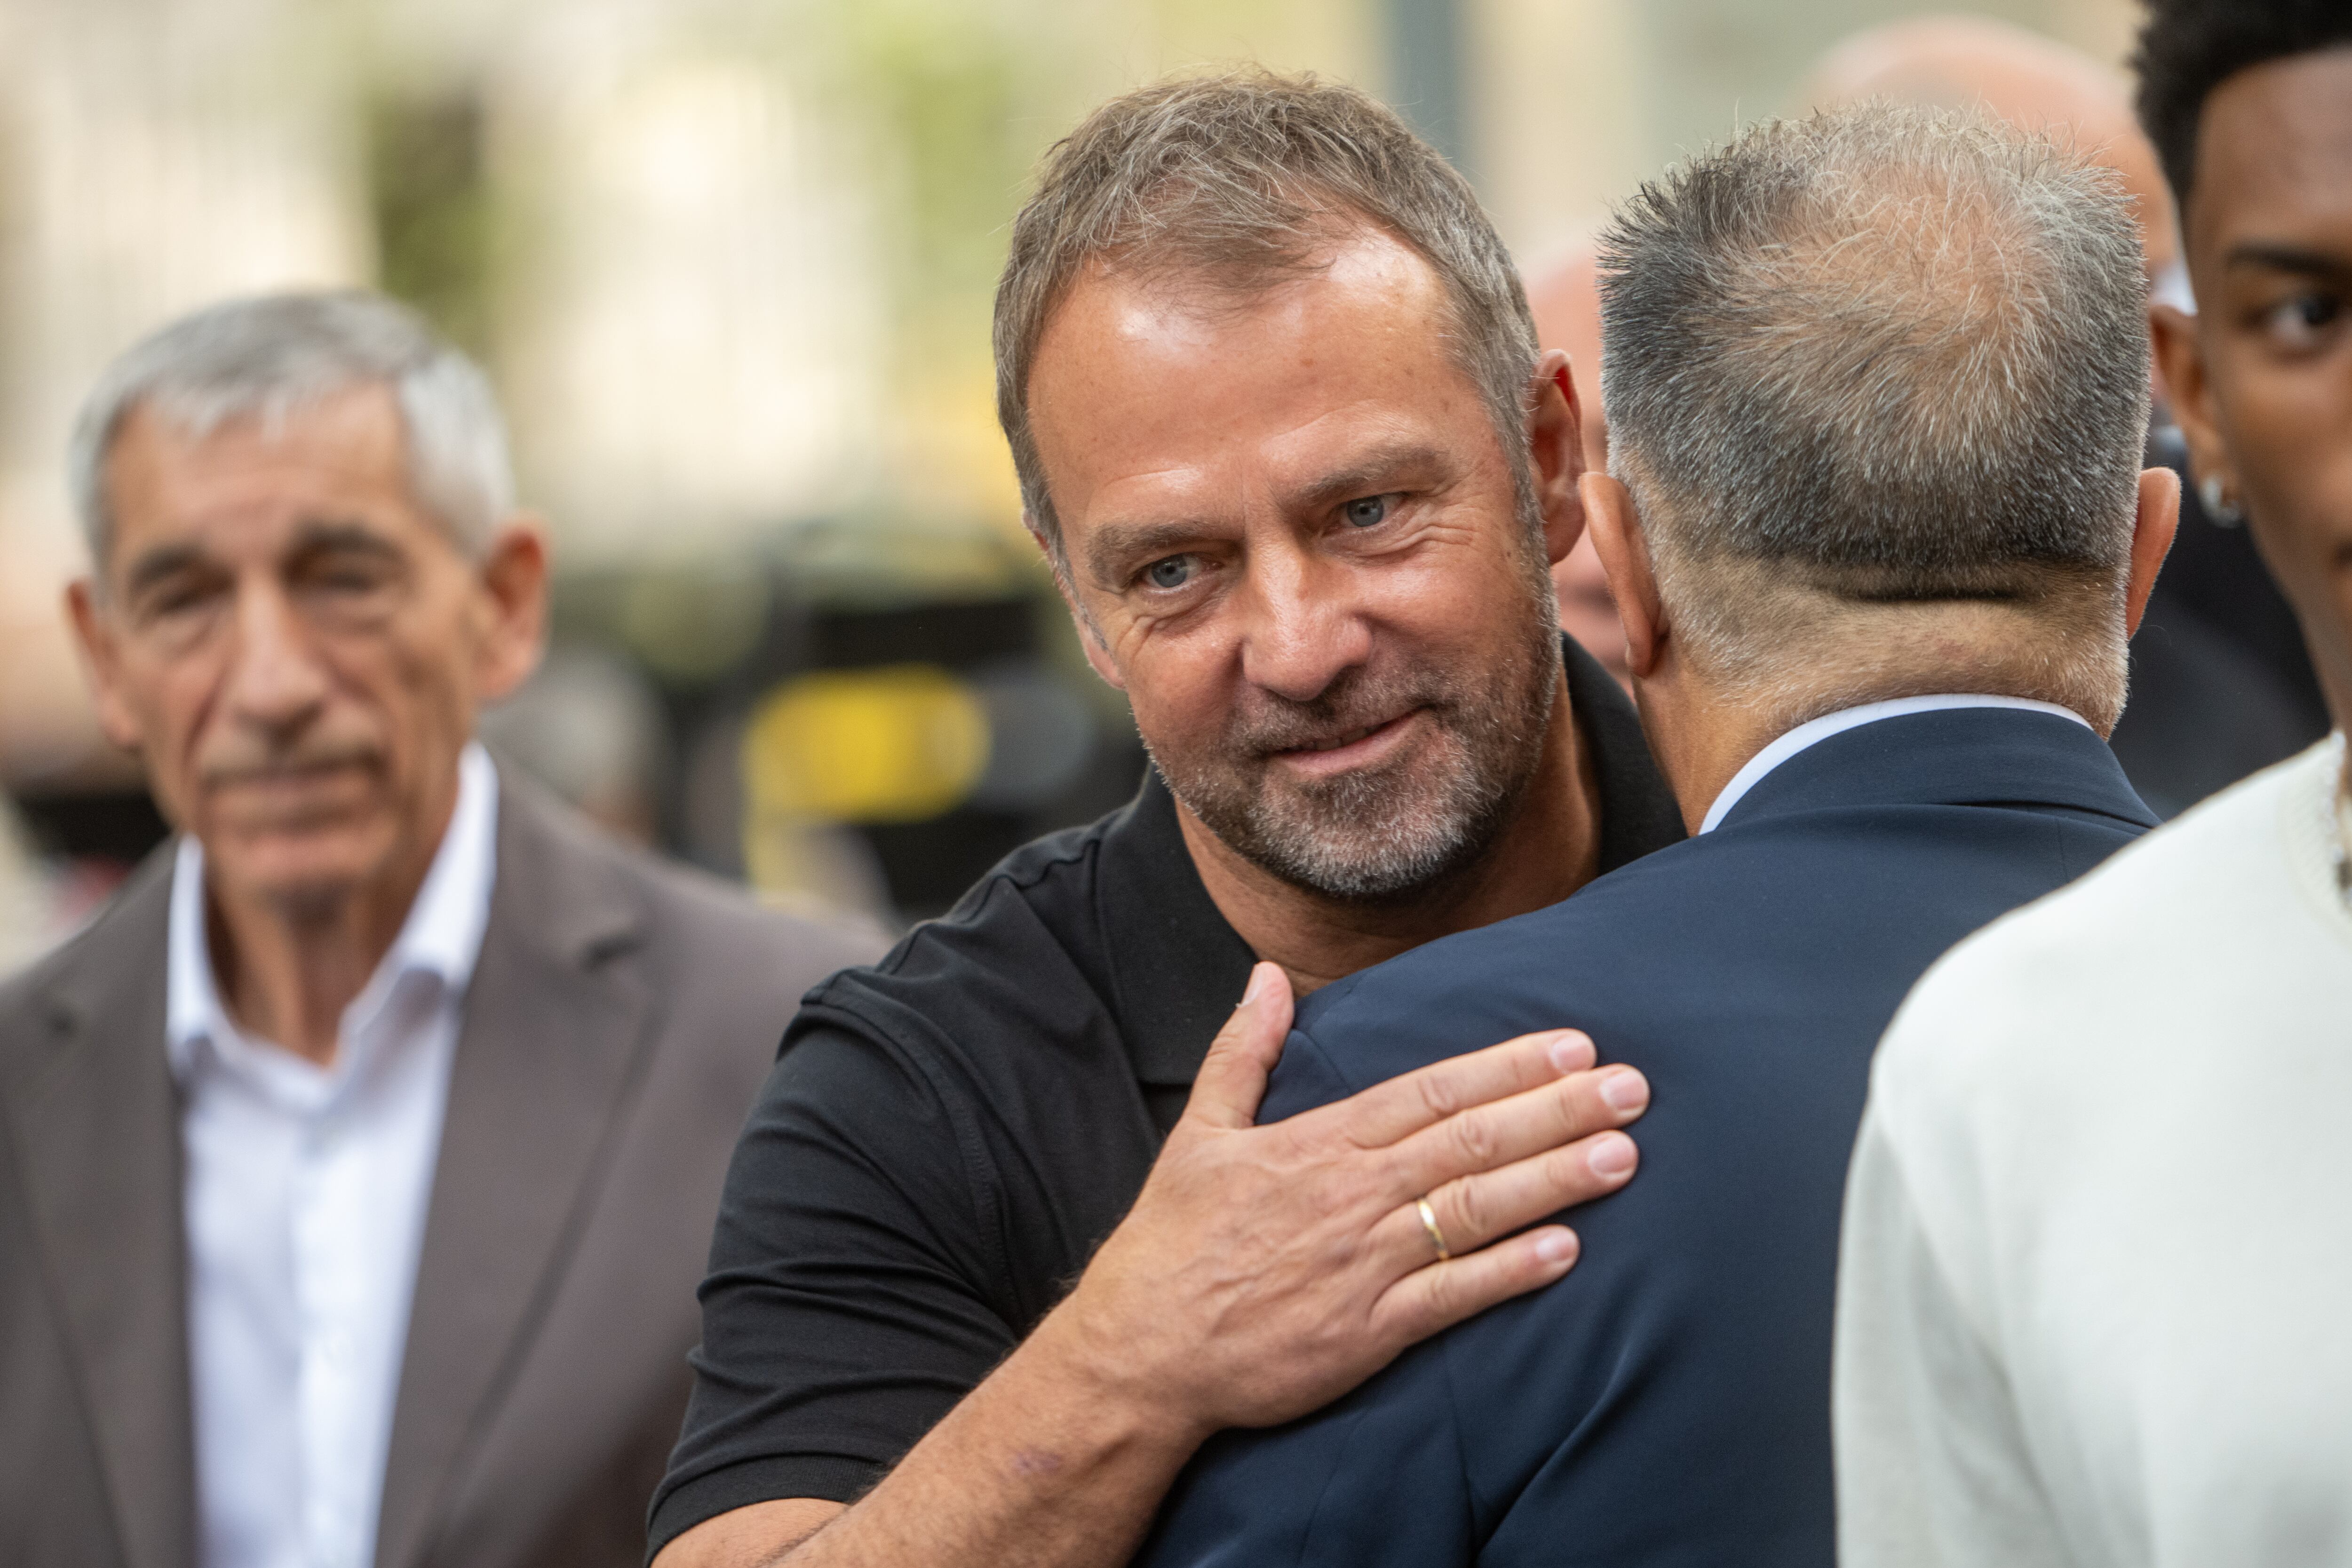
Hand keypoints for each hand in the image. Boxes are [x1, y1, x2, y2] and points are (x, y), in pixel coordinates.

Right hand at [1040, 961, 1645, 1441]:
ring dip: (1555, 1181)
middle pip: (1471, 1141)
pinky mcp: (1369, 1331)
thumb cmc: (1171, 1242)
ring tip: (1623, 1156)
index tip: (1572, 1044)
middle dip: (1558, 1110)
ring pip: (1476, 1210)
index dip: (1507, 1066)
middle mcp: (1352, 1195)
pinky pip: (1454, 1297)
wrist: (1141, 1350)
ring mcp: (1364, 1264)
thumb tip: (1266, 977)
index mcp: (1319, 1143)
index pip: (1431, 1092)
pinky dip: (1512, 1272)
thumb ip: (1243, 1051)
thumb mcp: (1199, 1133)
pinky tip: (1568, 1251)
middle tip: (1632, 1088)